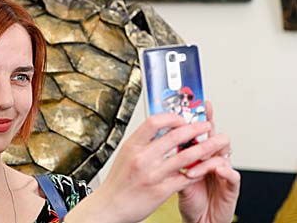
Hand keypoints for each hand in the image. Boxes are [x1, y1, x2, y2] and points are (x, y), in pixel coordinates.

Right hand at [65, 111, 227, 222]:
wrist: (109, 206)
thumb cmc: (118, 181)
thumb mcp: (125, 155)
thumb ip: (142, 142)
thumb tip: (161, 128)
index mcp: (132, 145)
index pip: (154, 122)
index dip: (172, 117)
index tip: (182, 118)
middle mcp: (142, 158)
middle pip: (175, 136)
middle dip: (195, 129)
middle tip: (206, 126)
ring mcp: (153, 175)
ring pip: (186, 157)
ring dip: (205, 148)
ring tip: (215, 143)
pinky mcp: (161, 191)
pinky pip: (185, 178)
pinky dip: (197, 171)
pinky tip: (205, 168)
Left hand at [178, 101, 239, 222]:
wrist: (199, 220)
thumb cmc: (190, 198)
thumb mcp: (176, 175)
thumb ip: (172, 158)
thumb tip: (158, 140)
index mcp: (201, 154)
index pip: (202, 131)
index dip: (203, 116)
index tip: (200, 102)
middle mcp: (214, 159)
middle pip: (216, 136)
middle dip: (207, 130)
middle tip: (198, 127)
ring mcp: (224, 170)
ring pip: (222, 152)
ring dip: (204, 156)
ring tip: (189, 166)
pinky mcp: (232, 185)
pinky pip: (230, 172)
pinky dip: (216, 171)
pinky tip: (204, 173)